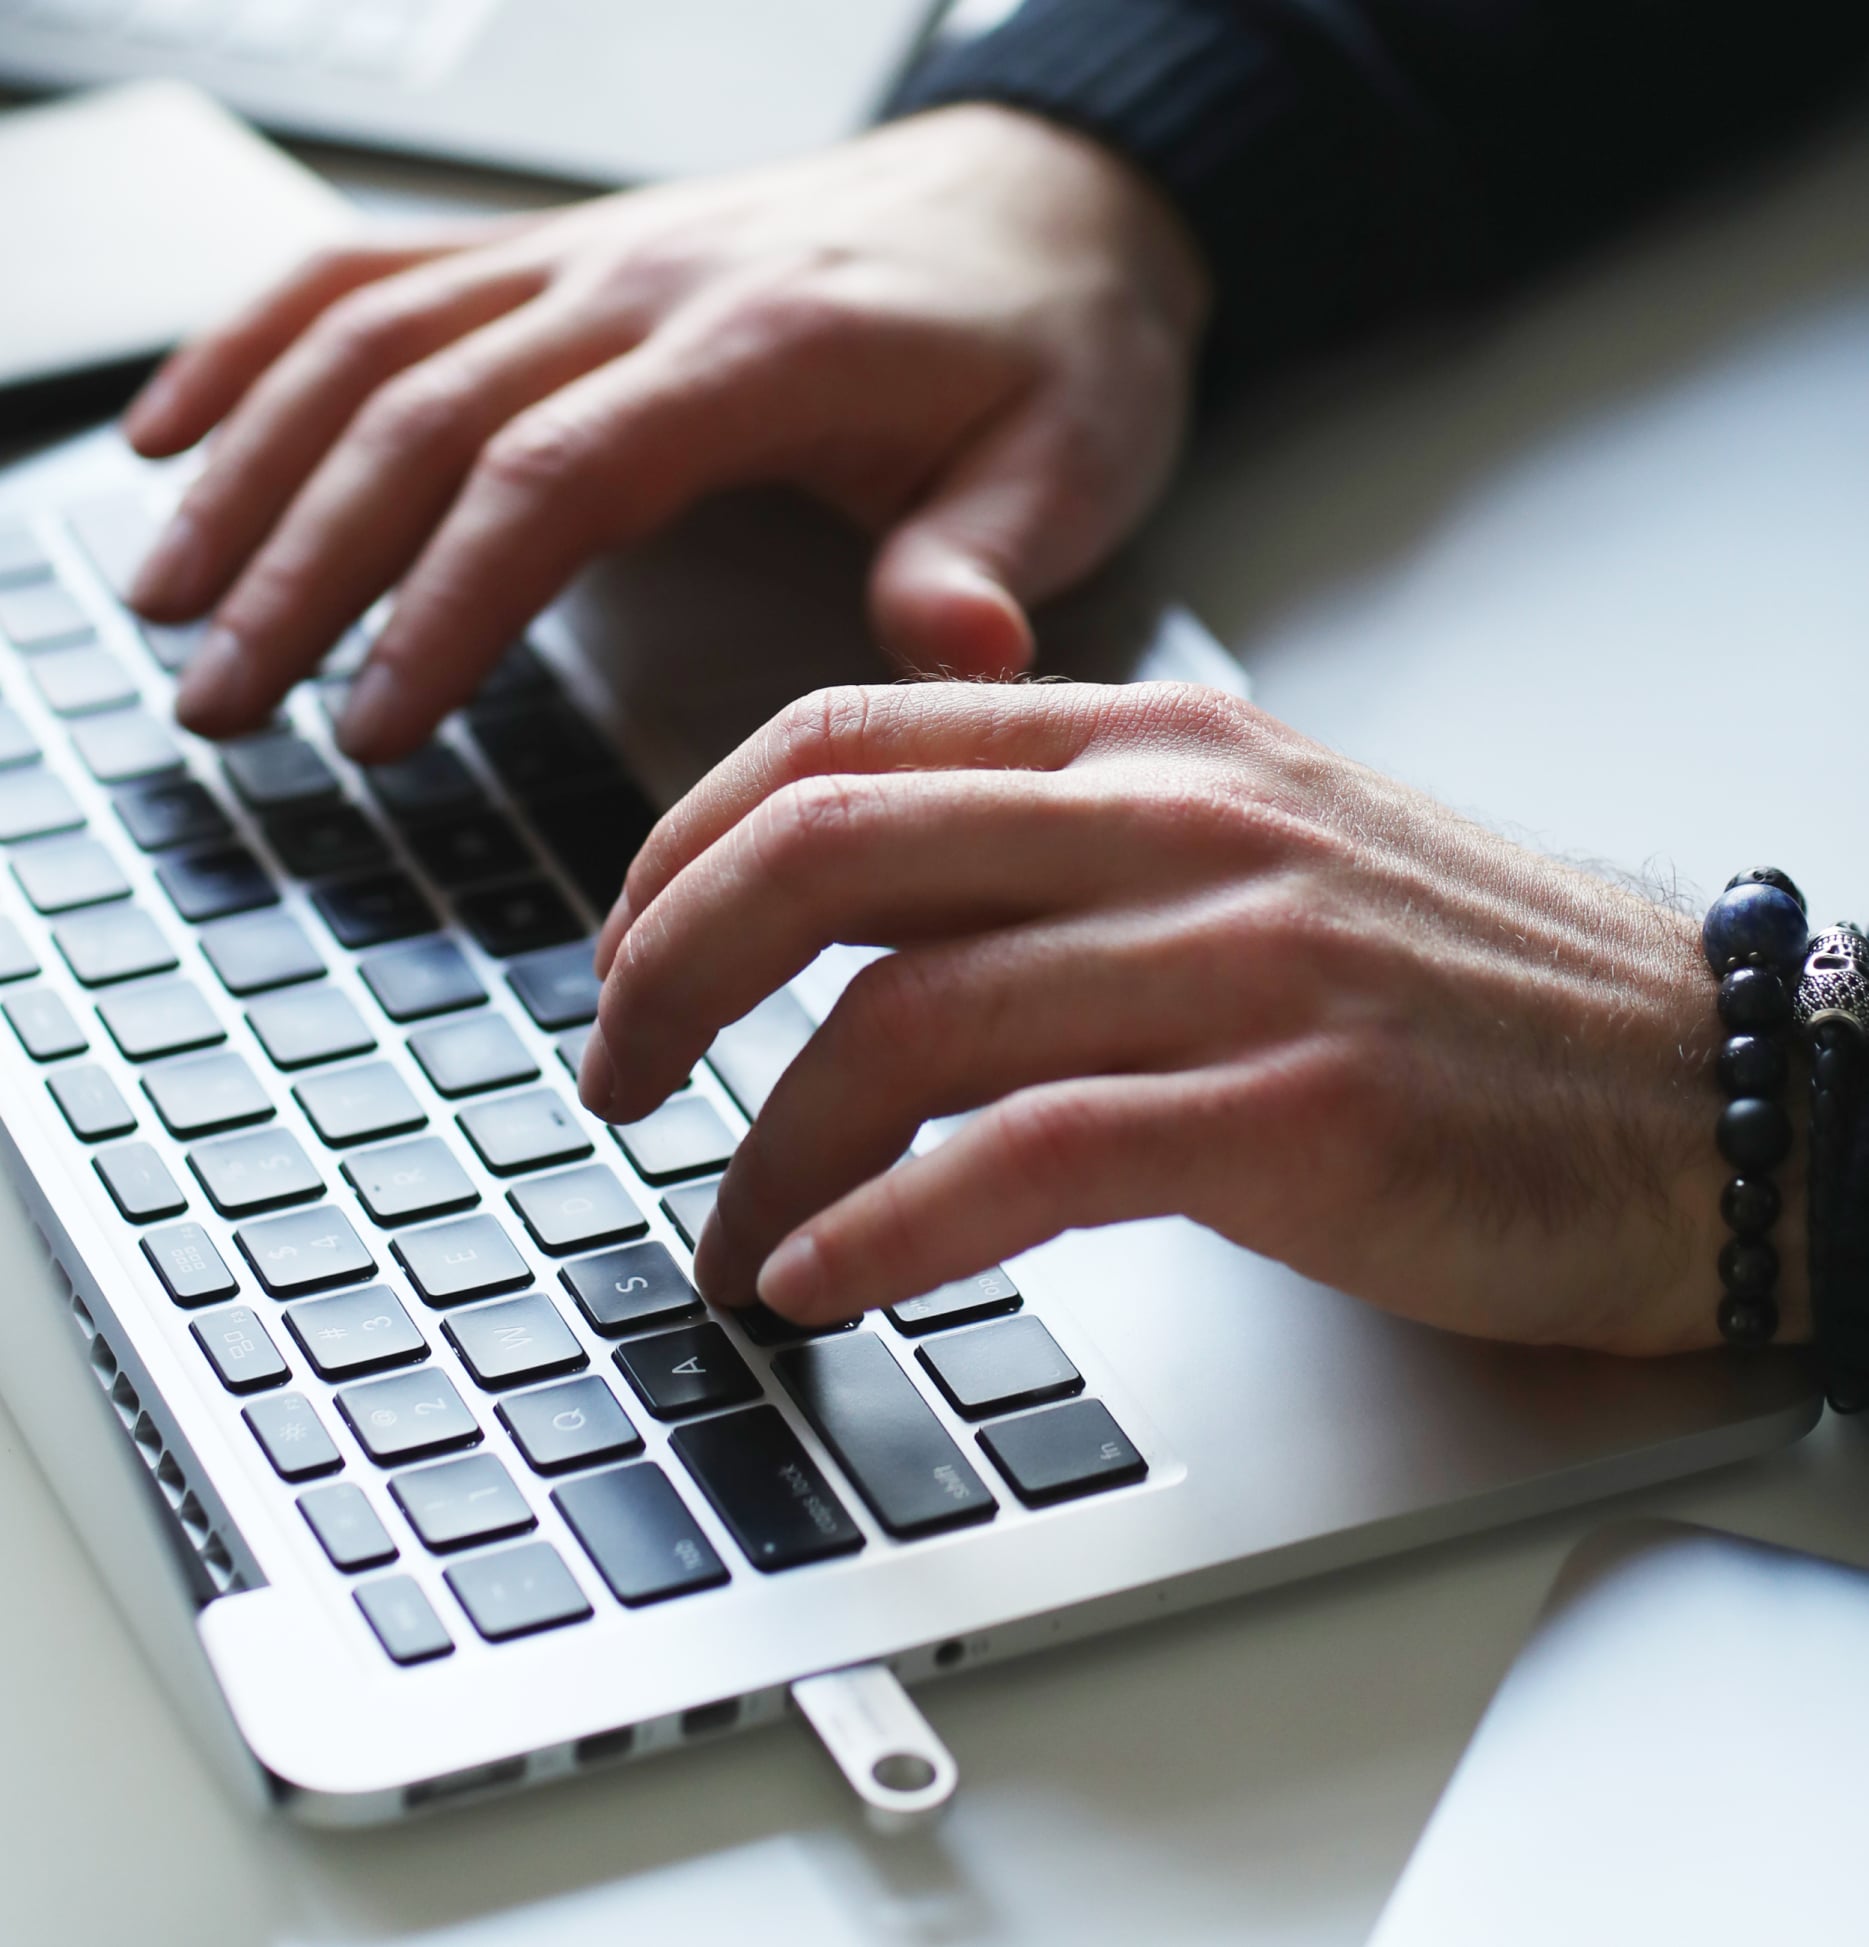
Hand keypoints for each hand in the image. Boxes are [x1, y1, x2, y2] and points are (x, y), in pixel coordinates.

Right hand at [122, 106, 1209, 762]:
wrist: (1048, 198)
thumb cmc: (1056, 344)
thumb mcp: (1068, 463)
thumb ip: (986, 559)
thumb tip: (952, 654)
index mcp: (762, 350)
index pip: (551, 475)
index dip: (442, 603)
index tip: (371, 727)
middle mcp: (647, 281)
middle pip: (420, 414)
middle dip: (300, 565)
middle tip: (221, 704)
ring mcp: (589, 253)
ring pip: (368, 338)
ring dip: (247, 465)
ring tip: (163, 596)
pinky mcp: (564, 252)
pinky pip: (378, 273)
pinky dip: (261, 345)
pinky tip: (175, 422)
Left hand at [577, 681, 1798, 1355]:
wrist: (1697, 1082)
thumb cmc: (1459, 987)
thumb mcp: (1250, 859)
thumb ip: (1066, 859)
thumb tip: (867, 935)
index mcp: (1151, 745)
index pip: (841, 741)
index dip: (686, 848)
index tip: (632, 955)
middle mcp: (1180, 821)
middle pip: (829, 852)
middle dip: (669, 971)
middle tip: (614, 1080)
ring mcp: (1239, 957)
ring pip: (906, 1020)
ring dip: (771, 1151)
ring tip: (730, 1240)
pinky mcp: (1295, 1107)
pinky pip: (1027, 1157)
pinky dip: (892, 1227)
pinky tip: (830, 1278)